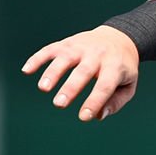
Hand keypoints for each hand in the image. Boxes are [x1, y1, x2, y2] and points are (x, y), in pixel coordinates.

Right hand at [22, 25, 139, 121]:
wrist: (118, 37)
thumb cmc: (122, 68)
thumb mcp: (128, 85)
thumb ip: (116, 102)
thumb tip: (98, 116)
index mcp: (116, 67)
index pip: (105, 86)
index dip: (94, 101)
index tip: (84, 117)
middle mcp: (98, 54)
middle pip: (83, 72)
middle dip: (70, 88)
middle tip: (59, 104)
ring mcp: (81, 47)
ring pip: (64, 58)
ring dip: (52, 73)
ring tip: (43, 89)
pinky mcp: (67, 43)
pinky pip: (50, 49)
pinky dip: (37, 59)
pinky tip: (26, 70)